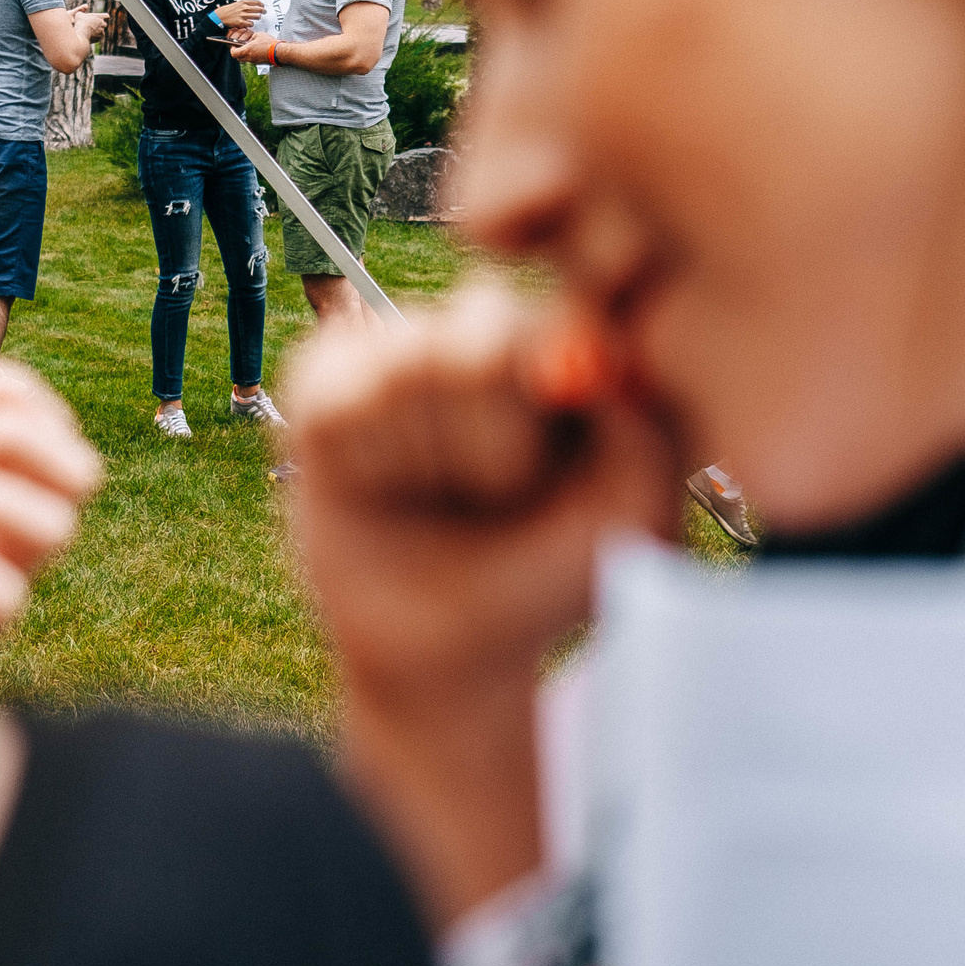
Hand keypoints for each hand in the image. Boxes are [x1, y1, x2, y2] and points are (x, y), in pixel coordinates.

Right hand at [76, 7, 108, 41]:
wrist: (81, 34)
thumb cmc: (80, 23)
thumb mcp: (79, 14)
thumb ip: (81, 12)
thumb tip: (82, 12)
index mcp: (100, 17)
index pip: (107, 16)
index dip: (104, 17)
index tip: (101, 18)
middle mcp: (102, 24)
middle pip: (105, 24)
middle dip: (100, 24)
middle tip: (94, 25)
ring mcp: (101, 32)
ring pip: (102, 31)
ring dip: (98, 31)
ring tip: (90, 31)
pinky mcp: (99, 38)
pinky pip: (98, 37)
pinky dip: (95, 37)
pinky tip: (89, 36)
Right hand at [215, 0, 263, 34]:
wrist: (221, 16)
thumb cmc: (229, 10)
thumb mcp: (238, 4)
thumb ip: (246, 4)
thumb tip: (255, 5)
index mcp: (243, 2)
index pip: (257, 2)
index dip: (262, 5)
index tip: (263, 6)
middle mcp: (244, 8)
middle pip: (259, 9)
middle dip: (263, 11)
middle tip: (264, 12)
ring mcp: (243, 15)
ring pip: (257, 17)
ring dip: (259, 17)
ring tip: (258, 18)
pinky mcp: (241, 22)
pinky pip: (251, 24)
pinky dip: (251, 24)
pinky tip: (250, 23)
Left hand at [228, 27, 274, 63]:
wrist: (279, 52)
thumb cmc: (269, 43)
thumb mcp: (258, 35)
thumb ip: (252, 37)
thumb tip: (251, 38)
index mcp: (246, 51)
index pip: (233, 53)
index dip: (232, 49)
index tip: (233, 46)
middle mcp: (249, 58)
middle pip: (238, 58)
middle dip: (237, 53)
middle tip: (240, 47)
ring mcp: (254, 62)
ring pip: (245, 59)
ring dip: (245, 55)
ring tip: (249, 48)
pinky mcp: (259, 63)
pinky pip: (252, 60)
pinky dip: (251, 56)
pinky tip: (256, 50)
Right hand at [283, 281, 678, 703]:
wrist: (455, 646)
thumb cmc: (548, 572)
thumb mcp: (630, 513)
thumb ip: (642, 430)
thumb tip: (591, 363)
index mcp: (562, 347)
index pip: (554, 319)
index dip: (548, 391)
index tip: (550, 461)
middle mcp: (477, 333)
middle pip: (477, 329)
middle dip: (493, 439)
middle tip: (499, 492)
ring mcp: (397, 354)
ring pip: (405, 368)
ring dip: (428, 458)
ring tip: (439, 493)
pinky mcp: (322, 392)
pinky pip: (336, 400)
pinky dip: (365, 463)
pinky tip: (381, 488)